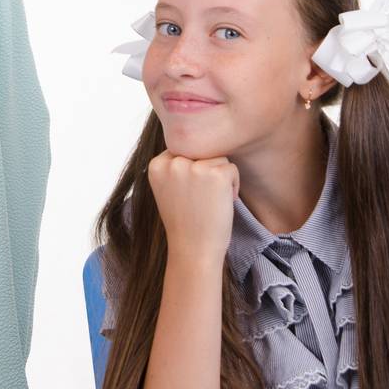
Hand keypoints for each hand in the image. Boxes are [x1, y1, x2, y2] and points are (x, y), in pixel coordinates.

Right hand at [147, 149, 238, 266]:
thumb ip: (174, 166)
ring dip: (220, 177)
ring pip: (218, 158)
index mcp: (156, 165)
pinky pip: (232, 169)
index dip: (192, 171)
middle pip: (201, 151)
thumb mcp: (168, 189)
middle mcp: (172, 163)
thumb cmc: (185, 222)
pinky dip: (233, 185)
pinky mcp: (215, 174)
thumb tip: (191, 138)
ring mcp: (193, 167)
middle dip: (207, 172)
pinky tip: (221, 203)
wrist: (193, 250)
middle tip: (202, 200)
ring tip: (210, 201)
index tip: (190, 194)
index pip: (183, 150)